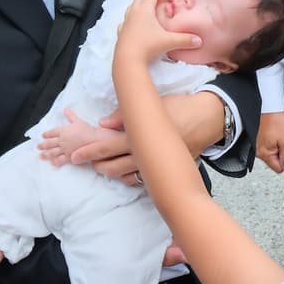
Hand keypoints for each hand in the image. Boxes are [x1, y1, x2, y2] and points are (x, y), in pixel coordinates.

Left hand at [38, 107, 116, 166]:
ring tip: (40, 156)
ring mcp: (64, 149)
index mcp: (62, 131)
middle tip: (37, 146)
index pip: (52, 133)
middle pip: (49, 143)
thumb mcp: (78, 121)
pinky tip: (52, 163)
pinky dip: (56, 162)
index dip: (46, 134)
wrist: (93, 140)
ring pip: (52, 152)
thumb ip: (71, 115)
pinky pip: (60, 160)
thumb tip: (66, 109)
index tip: (42, 136)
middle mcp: (61, 140)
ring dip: (45, 154)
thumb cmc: (86, 130)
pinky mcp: (69, 157)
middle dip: (42, 145)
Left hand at [70, 94, 222, 184]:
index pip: (107, 147)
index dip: (89, 152)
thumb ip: (125, 115)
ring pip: (127, 176)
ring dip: (113, 173)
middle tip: (86, 164)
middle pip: (114, 167)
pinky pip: (143, 179)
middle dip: (98, 166)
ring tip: (103, 168)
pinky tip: (125, 174)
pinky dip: (131, 177)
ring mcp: (157, 165)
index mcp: (139, 137)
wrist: (208, 119)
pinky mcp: (166, 169)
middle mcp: (146, 155)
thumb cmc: (179, 107)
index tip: (75, 156)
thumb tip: (102, 124)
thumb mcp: (152, 105)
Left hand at [115, 0, 201, 65]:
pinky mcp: (121, 33)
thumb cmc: (147, 47)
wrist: (127, 60)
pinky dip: (131, 18)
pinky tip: (133, 23)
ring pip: (131, 7)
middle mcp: (133, 13)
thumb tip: (199, 40)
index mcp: (144, 10)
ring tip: (147, 5)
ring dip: (139, 3)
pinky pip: (125, 21)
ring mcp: (125, 22)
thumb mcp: (169, 42)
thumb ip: (185, 40)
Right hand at [256, 111, 283, 173]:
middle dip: (283, 155)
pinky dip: (276, 143)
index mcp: (264, 154)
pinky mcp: (261, 140)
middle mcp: (259, 152)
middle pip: (275, 162)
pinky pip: (271, 148)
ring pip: (274, 155)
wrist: (271, 108)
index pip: (278, 169)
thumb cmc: (277, 122)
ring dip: (280, 148)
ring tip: (281, 137)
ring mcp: (260, 146)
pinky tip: (278, 135)